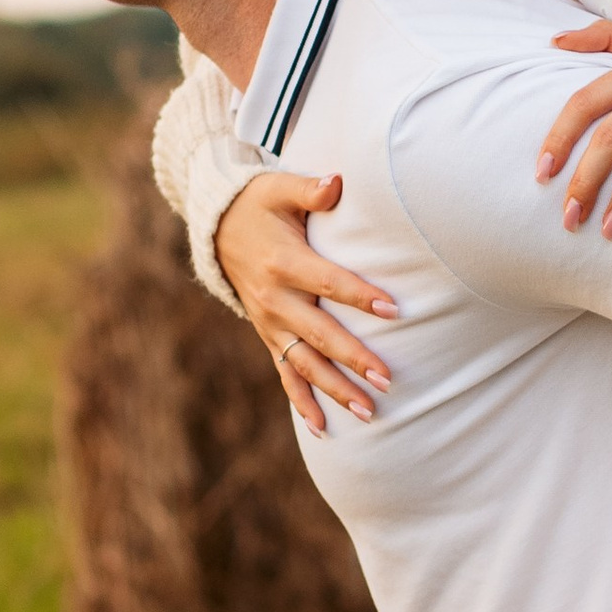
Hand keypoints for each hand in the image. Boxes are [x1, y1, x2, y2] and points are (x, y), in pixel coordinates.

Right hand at [214, 169, 396, 436]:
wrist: (217, 227)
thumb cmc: (258, 203)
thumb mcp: (278, 187)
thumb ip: (309, 189)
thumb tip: (337, 183)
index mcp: (283, 262)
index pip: (327, 282)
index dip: (359, 295)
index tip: (394, 310)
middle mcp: (274, 299)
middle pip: (319, 334)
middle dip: (353, 358)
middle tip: (387, 378)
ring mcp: (270, 323)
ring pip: (305, 364)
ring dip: (335, 390)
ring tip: (369, 412)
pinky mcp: (269, 335)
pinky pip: (285, 374)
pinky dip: (302, 402)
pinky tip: (324, 428)